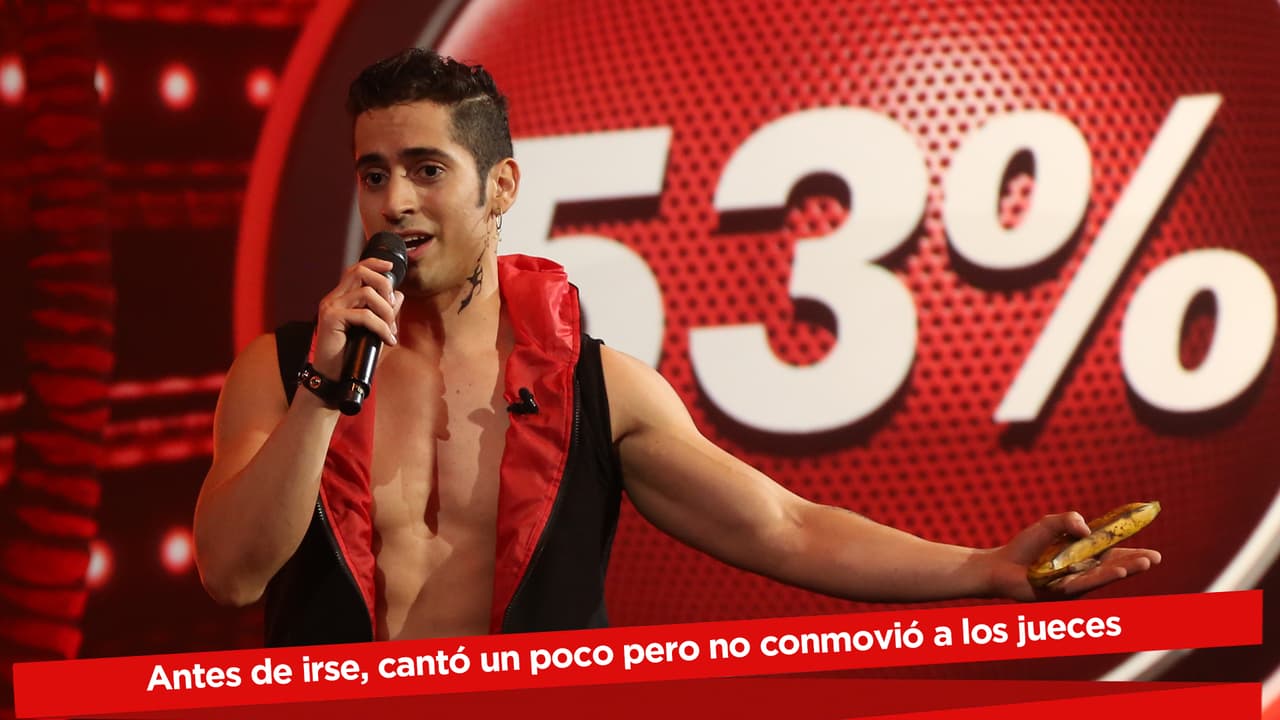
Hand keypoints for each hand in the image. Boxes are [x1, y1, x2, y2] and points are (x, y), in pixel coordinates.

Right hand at [313, 258, 403, 376]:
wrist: (334, 378)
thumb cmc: (353, 356)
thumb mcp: (375, 330)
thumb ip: (385, 311)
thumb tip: (399, 294)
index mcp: (341, 298)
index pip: (355, 270)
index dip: (374, 264)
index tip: (391, 267)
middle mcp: (333, 299)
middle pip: (360, 273)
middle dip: (384, 285)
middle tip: (393, 308)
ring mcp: (330, 307)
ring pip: (366, 293)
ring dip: (386, 311)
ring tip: (391, 330)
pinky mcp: (331, 319)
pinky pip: (364, 315)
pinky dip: (381, 327)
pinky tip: (388, 340)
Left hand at [985, 512, 1161, 600]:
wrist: (1000, 565)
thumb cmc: (1026, 547)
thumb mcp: (1048, 524)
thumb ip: (1068, 520)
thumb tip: (1088, 529)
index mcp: (1084, 557)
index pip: (1114, 554)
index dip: (1133, 554)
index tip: (1154, 553)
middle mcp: (1083, 572)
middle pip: (1114, 567)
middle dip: (1135, 563)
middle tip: (1154, 558)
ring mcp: (1075, 584)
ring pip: (1103, 576)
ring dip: (1123, 570)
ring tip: (1143, 564)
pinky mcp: (1063, 594)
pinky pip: (1084, 584)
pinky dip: (1100, 577)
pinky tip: (1117, 572)